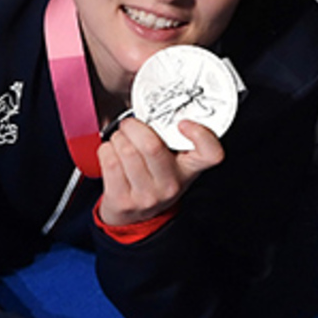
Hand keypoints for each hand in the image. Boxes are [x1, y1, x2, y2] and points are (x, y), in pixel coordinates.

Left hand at [97, 116, 223, 225]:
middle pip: (151, 145)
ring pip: (126, 149)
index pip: (211, 154)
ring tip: (121, 141)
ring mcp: (148, 195)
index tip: (184, 123)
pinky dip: (106, 150)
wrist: (135, 214)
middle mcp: (172, 184)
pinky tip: (112, 154)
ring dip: (118, 138)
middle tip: (131, 126)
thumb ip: (171, 135)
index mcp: (190, 169)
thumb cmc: (154, 177)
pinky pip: (109, 160)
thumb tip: (155, 102)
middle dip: (133, 126)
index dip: (201, 135)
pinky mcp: (124, 200)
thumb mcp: (174, 159)